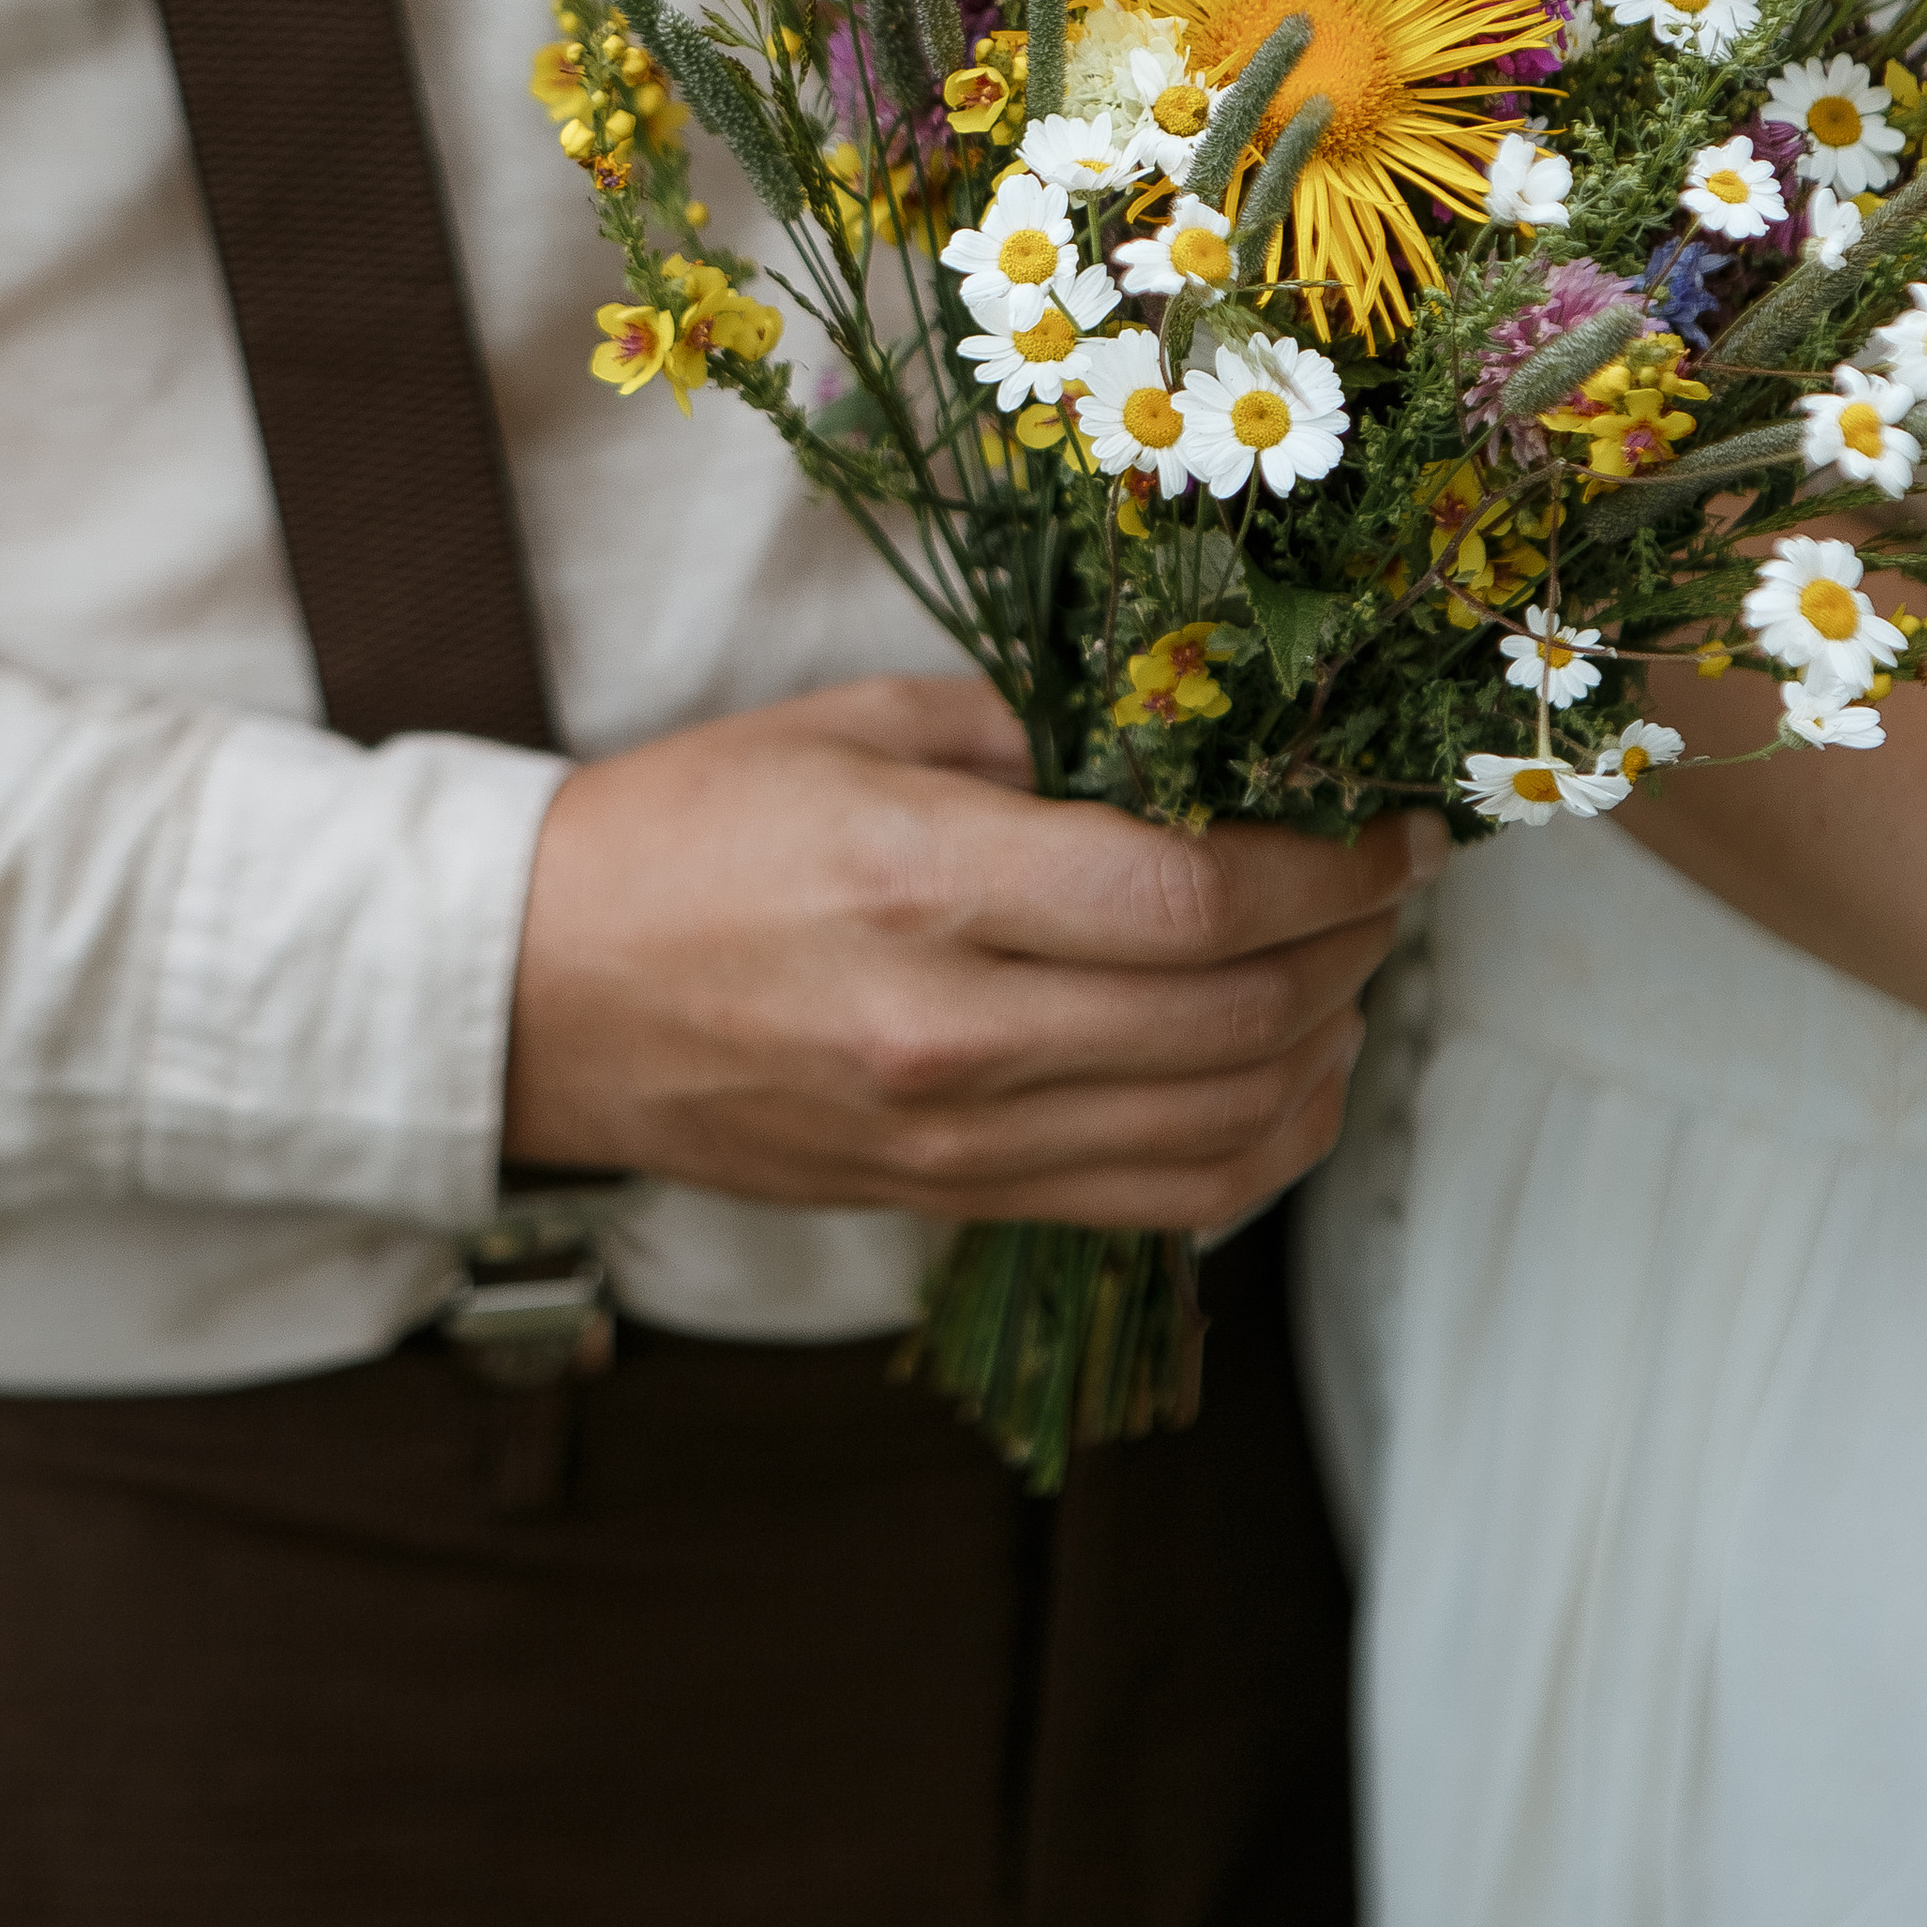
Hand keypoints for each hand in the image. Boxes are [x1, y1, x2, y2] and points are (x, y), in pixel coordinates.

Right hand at [505, 675, 1433, 1225]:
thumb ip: (1039, 737)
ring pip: (1226, 1126)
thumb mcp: (858, 727)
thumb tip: (1206, 747)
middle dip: (1353, 944)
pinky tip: (1284, 1066)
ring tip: (1347, 968)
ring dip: (1329, 1045)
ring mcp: (953, 1141)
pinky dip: (1264, 1141)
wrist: (536, 995)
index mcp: (924, 886)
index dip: (1329, 868)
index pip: (1193, 901)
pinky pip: (1164, 1200)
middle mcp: (951, 1036)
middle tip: (1385, 882)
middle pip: (1237, 1016)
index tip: (1390, 827)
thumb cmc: (689, 832)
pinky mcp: (949, 1200)